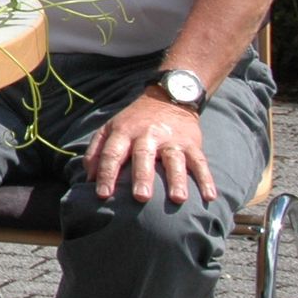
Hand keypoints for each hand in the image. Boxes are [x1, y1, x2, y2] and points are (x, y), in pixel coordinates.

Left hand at [87, 90, 214, 204]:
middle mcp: (147, 135)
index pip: (112, 153)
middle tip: (140, 198)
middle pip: (143, 156)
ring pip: (174, 160)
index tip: (102, 195)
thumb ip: (96, 152)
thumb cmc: (133, 122)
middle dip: (142, 177)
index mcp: (124, 132)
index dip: (106, 173)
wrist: (167, 97)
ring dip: (177, 180)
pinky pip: (200, 162)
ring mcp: (172, 139)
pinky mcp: (192, 143)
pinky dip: (206, 179)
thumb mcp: (110, 129)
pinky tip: (210, 197)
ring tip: (178, 199)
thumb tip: (88, 178)